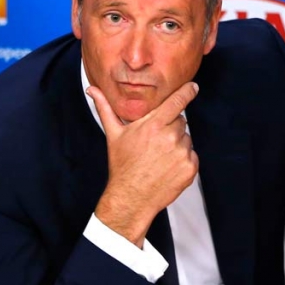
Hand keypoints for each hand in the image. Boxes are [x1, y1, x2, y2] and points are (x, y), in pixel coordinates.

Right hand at [88, 81, 199, 243]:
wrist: (131, 197)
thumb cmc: (122, 166)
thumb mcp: (113, 135)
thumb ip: (105, 108)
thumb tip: (92, 90)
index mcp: (153, 125)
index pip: (177, 101)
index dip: (187, 92)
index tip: (193, 87)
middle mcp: (170, 137)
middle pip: (180, 121)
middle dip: (170, 128)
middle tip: (154, 143)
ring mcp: (182, 153)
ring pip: (186, 139)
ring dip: (177, 144)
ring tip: (159, 157)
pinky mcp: (189, 168)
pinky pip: (191, 155)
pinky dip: (182, 160)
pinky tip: (167, 167)